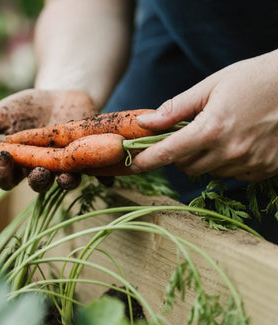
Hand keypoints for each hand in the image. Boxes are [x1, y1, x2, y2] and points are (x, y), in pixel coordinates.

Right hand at [0, 88, 96, 190]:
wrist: (61, 95)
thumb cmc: (26, 107)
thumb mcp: (2, 114)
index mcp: (18, 164)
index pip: (5, 178)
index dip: (2, 171)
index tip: (1, 155)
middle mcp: (41, 171)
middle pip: (36, 184)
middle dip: (36, 179)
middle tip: (38, 169)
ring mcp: (65, 167)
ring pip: (64, 181)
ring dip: (65, 181)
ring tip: (66, 175)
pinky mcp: (87, 159)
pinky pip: (96, 172)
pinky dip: (102, 176)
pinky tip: (108, 176)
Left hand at [134, 50, 277, 181]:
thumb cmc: (255, 79)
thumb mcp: (212, 86)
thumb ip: (176, 108)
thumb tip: (146, 123)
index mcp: (212, 129)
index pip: (168, 153)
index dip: (146, 161)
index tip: (132, 165)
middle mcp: (229, 151)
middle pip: (185, 166)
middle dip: (178, 154)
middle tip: (187, 135)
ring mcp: (248, 163)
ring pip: (207, 172)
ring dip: (203, 159)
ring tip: (217, 135)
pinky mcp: (263, 169)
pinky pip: (231, 175)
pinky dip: (225, 163)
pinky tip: (236, 143)